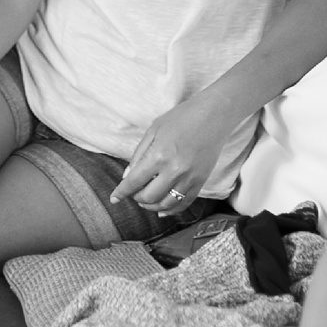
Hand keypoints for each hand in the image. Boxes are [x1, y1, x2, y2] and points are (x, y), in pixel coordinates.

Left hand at [107, 90, 234, 215]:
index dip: (122, 192)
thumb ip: (138, 155)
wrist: (212, 117)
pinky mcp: (201, 182)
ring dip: (152, 206)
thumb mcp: (153, 131)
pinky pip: (185, 203)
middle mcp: (174, 171)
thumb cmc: (180, 119)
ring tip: (145, 201)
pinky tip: (162, 210)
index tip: (114, 199)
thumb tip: (127, 177)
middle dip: (136, 198)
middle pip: (149, 196)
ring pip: (167, 204)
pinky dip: (172, 210)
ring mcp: (190, 178)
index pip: (135, 182)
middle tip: (132, 193)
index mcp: (159, 155)